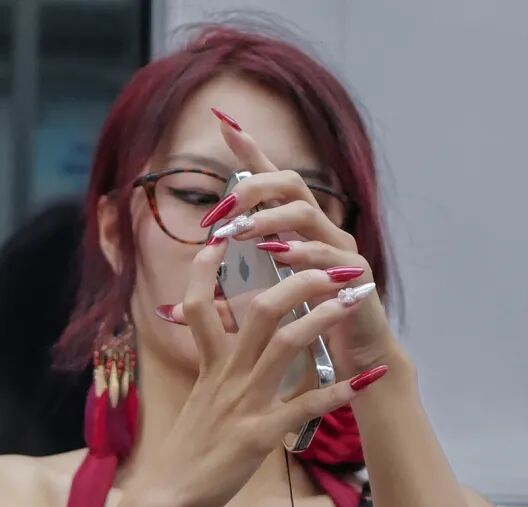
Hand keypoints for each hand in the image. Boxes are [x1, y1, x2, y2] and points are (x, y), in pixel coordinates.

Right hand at [135, 239, 387, 506]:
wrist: (164, 500)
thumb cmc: (183, 455)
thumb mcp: (198, 404)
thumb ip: (215, 376)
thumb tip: (226, 357)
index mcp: (209, 367)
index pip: (201, 303)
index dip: (209, 267)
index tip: (225, 236)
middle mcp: (226, 377)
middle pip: (261, 312)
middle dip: (298, 282)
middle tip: (330, 266)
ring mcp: (243, 404)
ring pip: (285, 346)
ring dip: (323, 319)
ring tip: (353, 301)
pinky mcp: (258, 437)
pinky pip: (304, 407)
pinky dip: (338, 393)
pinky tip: (366, 380)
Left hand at [170, 110, 401, 376]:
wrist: (355, 362)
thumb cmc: (307, 332)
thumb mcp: (256, 313)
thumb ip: (222, 304)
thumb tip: (171, 309)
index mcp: (298, 233)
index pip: (272, 182)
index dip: (250, 151)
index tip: (223, 124)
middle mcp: (321, 231)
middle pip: (291, 184)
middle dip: (253, 189)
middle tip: (220, 213)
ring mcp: (340, 249)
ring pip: (306, 212)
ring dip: (270, 219)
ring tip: (240, 232)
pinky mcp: (356, 274)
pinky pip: (328, 253)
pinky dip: (302, 252)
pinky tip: (279, 256)